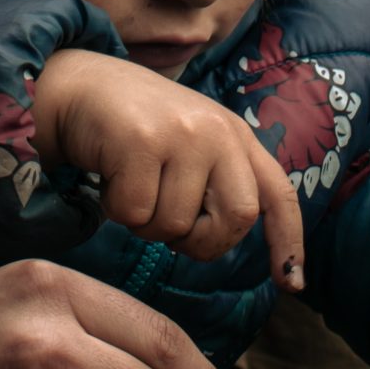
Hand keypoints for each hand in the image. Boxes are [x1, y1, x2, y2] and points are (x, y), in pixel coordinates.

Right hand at [31, 48, 306, 286]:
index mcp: (234, 134)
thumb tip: (221, 237)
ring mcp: (182, 133)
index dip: (288, 241)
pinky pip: (135, 213)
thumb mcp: (187, 142)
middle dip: (200, 242)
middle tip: (168, 231)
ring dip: (145, 224)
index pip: (277, 193)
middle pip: (237, 219)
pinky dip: (116, 210)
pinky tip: (110, 178)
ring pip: (176, 225)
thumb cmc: (131, 127)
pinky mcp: (142, 140)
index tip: (292, 284)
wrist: (77, 83)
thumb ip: (212, 179)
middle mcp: (218, 131)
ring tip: (130, 186)